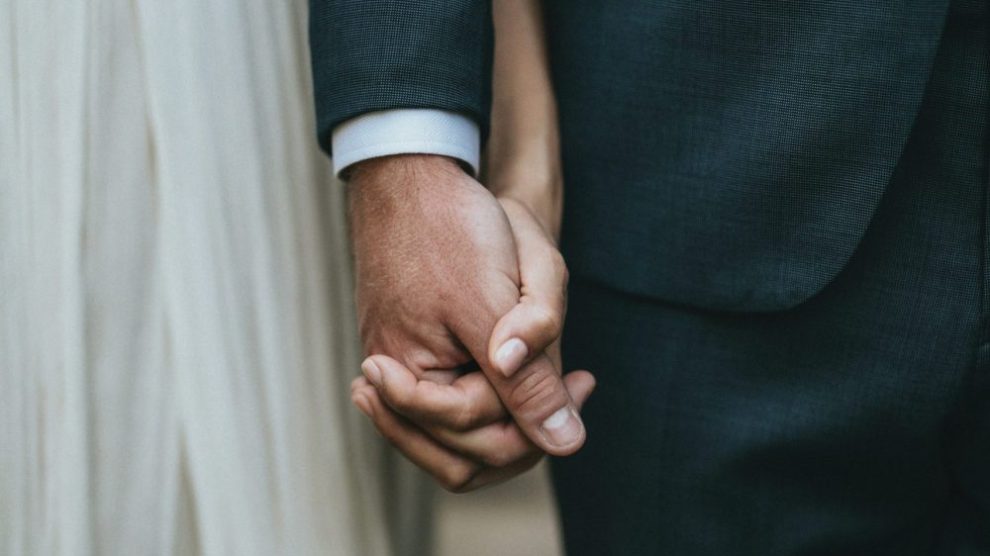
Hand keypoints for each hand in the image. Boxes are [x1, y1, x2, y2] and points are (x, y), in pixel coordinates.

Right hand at [348, 155, 585, 456]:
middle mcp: (395, 385)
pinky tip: (520, 371)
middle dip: (526, 428)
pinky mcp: (409, 354)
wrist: (414, 173)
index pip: (483, 440)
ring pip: (456, 439)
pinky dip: (491, 401)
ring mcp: (399, 371)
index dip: (540, 419)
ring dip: (509, 421)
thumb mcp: (500, 304)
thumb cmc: (452, 228)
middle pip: (466, 455)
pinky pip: (448, 406)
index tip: (584, 378)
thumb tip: (565, 444)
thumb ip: (528, 381)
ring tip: (556, 383)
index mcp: (407, 378)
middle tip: (575, 383)